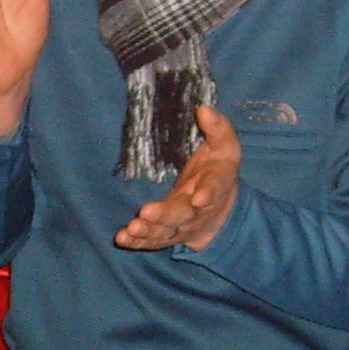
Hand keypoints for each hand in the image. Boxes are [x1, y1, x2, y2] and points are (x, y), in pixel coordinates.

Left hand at [116, 104, 241, 252]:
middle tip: (148, 213)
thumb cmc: (218, 169)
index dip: (208, 194)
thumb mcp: (225, 146)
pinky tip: (123, 238)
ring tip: (132, 228)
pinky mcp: (168, 234)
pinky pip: (154, 241)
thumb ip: (218, 128)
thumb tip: (204, 108)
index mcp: (215, 185)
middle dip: (166, 215)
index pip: (214, 189)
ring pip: (166, 232)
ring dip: (149, 231)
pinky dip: (139, 242)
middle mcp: (198, 210)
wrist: (221, 209)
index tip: (199, 198)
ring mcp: (182, 225)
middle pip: (183, 215)